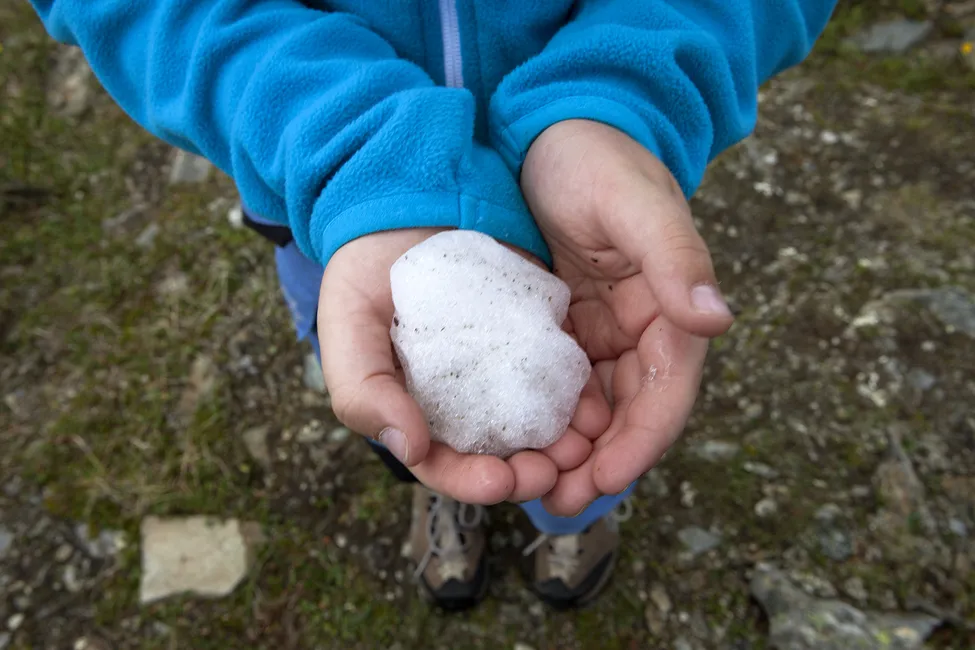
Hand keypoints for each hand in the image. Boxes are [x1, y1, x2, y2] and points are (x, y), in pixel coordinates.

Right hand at [317, 228, 598, 504]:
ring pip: (538, 422)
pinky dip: (579, 396)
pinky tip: (595, 404)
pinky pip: (563, 374)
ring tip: (582, 443)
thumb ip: (362, 389)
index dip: (469, 480)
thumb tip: (410, 450)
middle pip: (499, 452)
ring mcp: (503, 366)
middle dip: (528, 470)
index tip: (499, 482)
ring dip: (561, 442)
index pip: (443, 462)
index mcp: (415, 406)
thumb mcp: (347, 323)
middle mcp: (464, 397)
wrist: (410, 199)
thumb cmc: (367, 266)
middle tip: (554, 470)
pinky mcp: (537, 333)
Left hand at [521, 120, 734, 514]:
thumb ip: (676, 260)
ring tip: (534, 487)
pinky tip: (517, 442)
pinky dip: (546, 418)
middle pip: (630, 414)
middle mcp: (642, 329)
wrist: (553, 130)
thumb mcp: (634, 204)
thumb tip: (717, 323)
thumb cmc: (597, 158)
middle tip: (558, 501)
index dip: (641, 442)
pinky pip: (559, 385)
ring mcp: (601, 332)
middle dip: (601, 464)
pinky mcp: (564, 328)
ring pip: (594, 409)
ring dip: (572, 452)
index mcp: (670, 308)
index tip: (605, 481)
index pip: (666, 392)